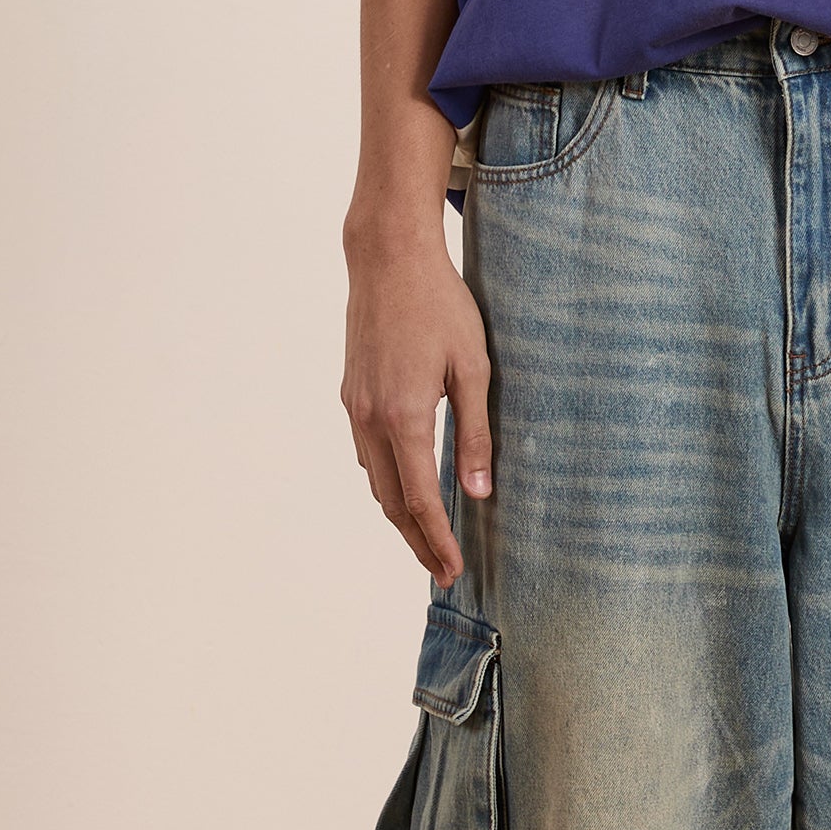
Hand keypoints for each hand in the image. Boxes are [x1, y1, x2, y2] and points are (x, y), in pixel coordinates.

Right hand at [341, 214, 491, 583]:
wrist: (388, 259)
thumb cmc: (441, 306)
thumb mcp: (473, 368)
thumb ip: (476, 434)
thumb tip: (479, 494)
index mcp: (404, 417)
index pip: (419, 500)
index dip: (437, 541)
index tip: (454, 570)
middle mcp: (371, 419)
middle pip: (390, 502)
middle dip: (417, 541)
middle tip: (444, 570)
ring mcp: (355, 408)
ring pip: (374, 480)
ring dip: (399, 515)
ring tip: (428, 539)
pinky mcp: (351, 395)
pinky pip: (366, 454)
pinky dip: (386, 482)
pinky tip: (406, 486)